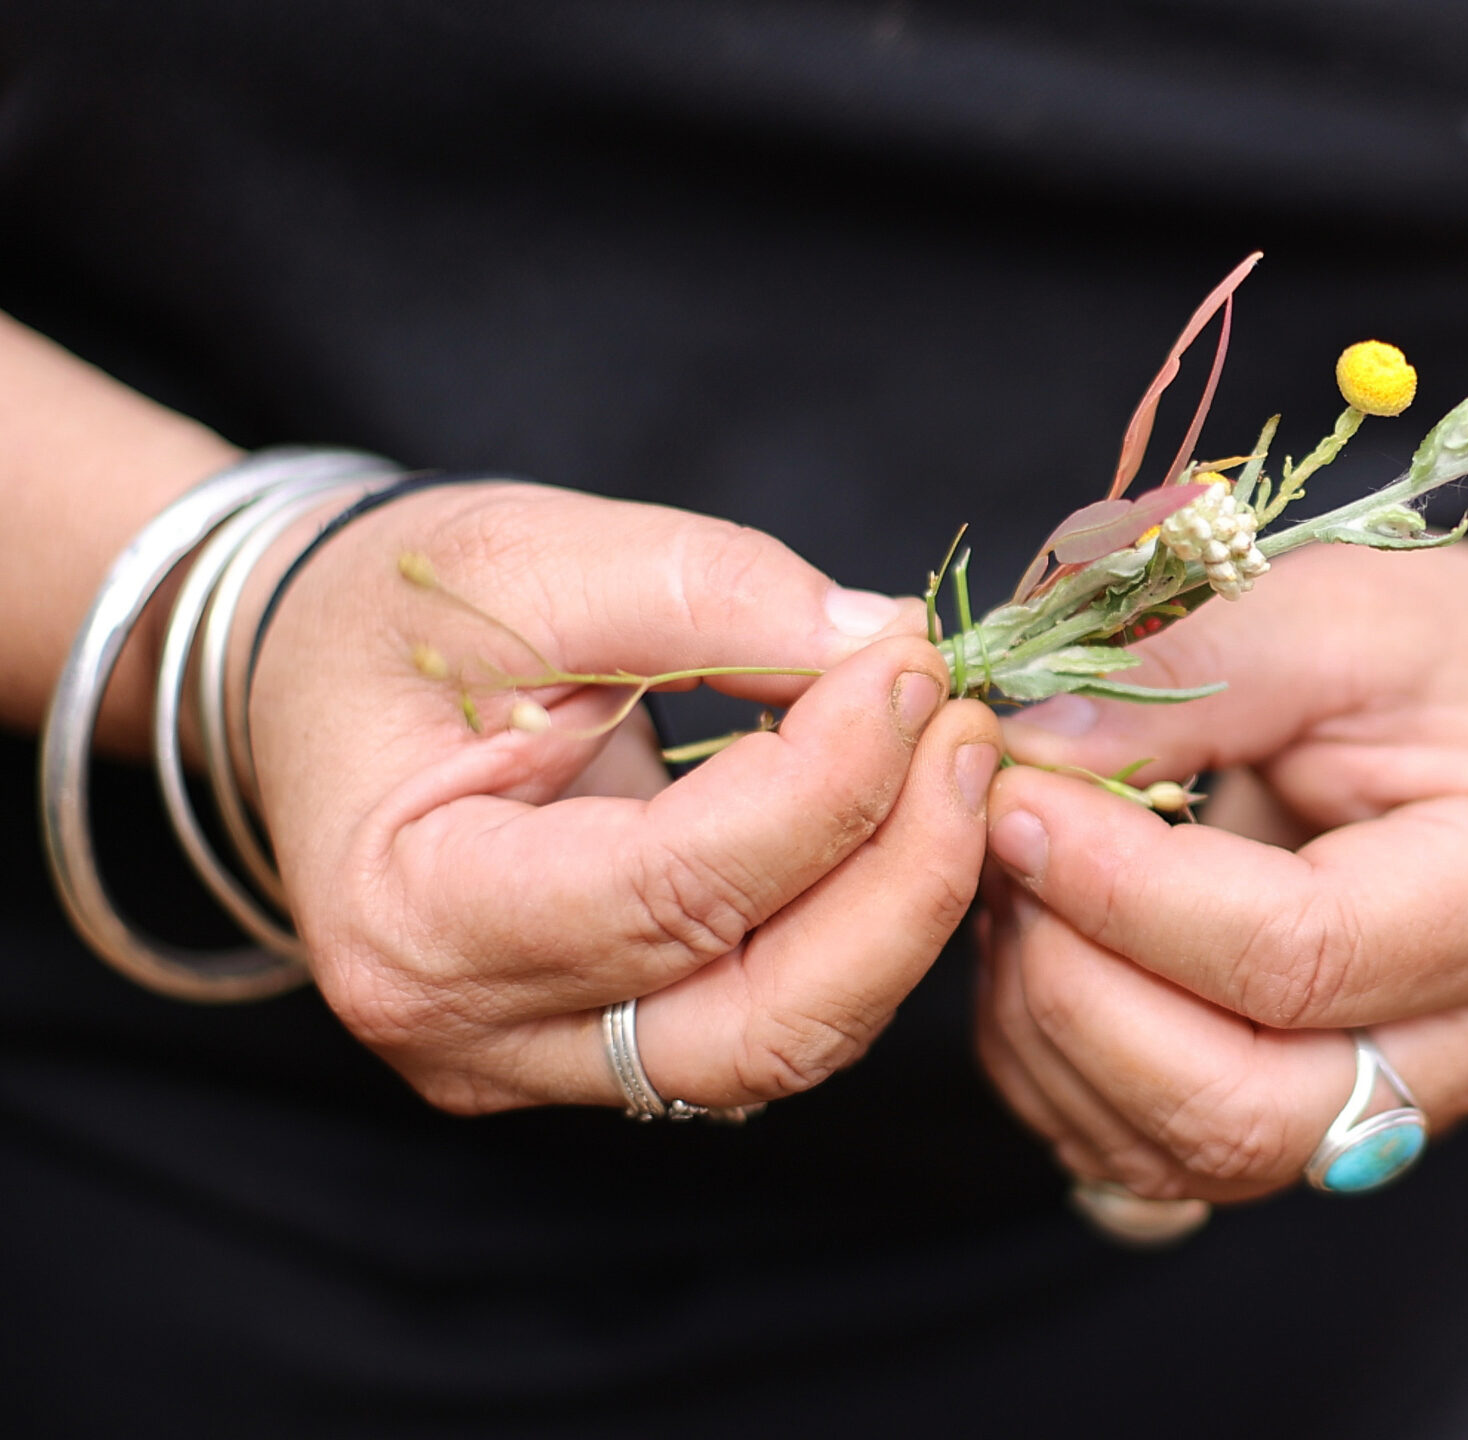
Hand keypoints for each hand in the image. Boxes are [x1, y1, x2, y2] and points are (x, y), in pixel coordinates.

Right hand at [251, 482, 999, 1113]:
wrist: (306, 680)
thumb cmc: (388, 616)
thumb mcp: (524, 555)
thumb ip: (709, 592)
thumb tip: (887, 644)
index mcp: (413, 914)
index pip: (675, 888)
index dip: (827, 783)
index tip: (915, 668)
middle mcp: (473, 1032)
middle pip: (760, 1020)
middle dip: (904, 875)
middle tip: (968, 728)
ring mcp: (543, 1062)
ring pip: (790, 1040)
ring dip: (905, 906)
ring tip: (955, 762)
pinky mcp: (612, 1050)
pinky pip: (777, 1017)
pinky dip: (866, 926)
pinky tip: (908, 819)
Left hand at [979, 543, 1467, 1202]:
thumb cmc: (1442, 655)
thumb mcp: (1344, 609)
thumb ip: (1196, 668)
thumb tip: (1030, 748)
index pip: (1295, 956)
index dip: (1126, 892)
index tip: (1018, 797)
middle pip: (1237, 1111)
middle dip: (1074, 989)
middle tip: (1002, 850)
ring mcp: (1406, 1115)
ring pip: (1179, 1157)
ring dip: (1048, 1032)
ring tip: (1014, 885)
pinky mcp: (1321, 1138)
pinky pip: (1155, 1160)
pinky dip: (1061, 1069)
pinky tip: (1045, 947)